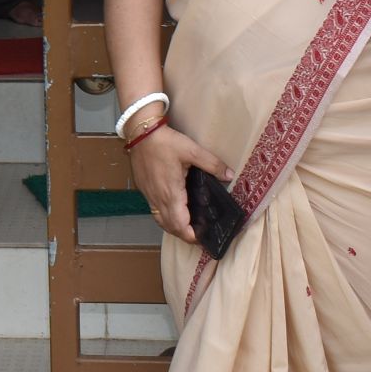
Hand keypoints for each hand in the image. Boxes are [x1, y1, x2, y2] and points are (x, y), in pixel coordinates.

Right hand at [125, 121, 229, 245]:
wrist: (141, 133)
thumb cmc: (165, 142)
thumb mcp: (192, 151)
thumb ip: (212, 164)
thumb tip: (229, 175)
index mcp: (171, 193)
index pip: (180, 225)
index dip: (190, 235)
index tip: (202, 238)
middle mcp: (158, 198)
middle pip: (170, 227)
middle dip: (184, 235)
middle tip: (199, 235)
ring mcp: (149, 195)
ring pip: (160, 221)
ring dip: (174, 227)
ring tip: (187, 226)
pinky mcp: (144, 190)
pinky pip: (154, 211)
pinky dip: (165, 217)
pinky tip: (173, 209)